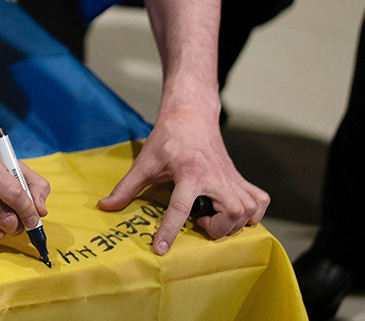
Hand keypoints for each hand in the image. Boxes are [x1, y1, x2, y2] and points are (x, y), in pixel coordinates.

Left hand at [98, 105, 268, 253]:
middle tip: (200, 223)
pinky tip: (234, 214)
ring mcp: (231, 178)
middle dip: (217, 229)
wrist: (191, 115)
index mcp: (188, 172)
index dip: (169, 231)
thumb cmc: (167, 139)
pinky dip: (252, 214)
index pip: (179, 208)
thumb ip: (126, 187)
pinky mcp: (241, 178)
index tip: (160, 250)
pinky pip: (259, 202)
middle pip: (230, 212)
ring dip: (233, 224)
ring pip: (247, 210)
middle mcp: (214, 177)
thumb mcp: (144, 162)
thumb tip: (105, 206)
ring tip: (214, 219)